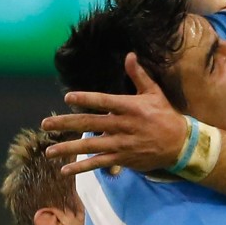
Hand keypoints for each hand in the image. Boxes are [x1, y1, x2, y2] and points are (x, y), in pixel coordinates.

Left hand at [41, 54, 187, 174]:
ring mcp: (121, 144)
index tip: (67, 97)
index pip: (104, 101)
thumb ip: (139, 75)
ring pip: (91, 146)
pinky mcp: (122, 159)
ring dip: (68, 148)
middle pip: (89, 124)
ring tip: (49, 151)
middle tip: (45, 124)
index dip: (85, 99)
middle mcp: (123, 126)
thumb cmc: (165, 116)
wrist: (180, 144)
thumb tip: (129, 55)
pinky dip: (82, 167)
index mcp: (130, 107)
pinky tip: (66, 170)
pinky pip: (99, 163)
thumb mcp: (154, 93)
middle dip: (66, 123)